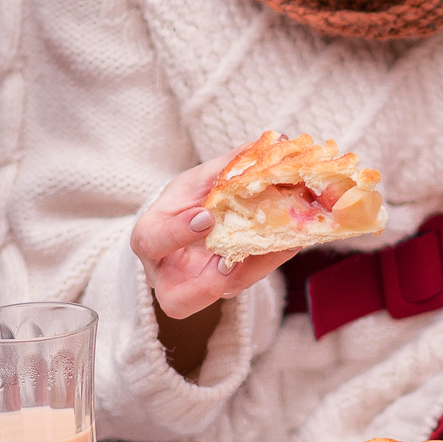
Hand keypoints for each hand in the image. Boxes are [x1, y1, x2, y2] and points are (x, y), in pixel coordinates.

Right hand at [130, 156, 295, 322]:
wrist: (189, 221)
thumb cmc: (186, 200)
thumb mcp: (198, 179)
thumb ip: (227, 166)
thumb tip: (275, 141)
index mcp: (151, 237)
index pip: (151, 242)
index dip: (176, 234)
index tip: (206, 217)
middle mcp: (169, 273)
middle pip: (176, 300)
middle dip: (205, 286)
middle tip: (229, 263)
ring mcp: (198, 287)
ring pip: (220, 294)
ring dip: (252, 270)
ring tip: (281, 241)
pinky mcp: (226, 287)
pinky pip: (248, 282)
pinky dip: (270, 260)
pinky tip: (292, 238)